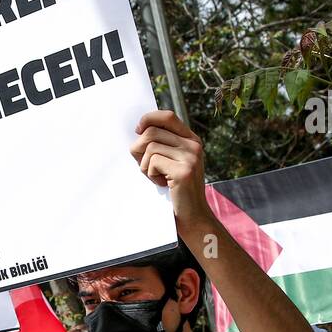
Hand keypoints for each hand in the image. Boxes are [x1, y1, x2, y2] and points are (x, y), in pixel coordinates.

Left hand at [131, 110, 210, 228]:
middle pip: (152, 132)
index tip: (137, 131)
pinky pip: (152, 162)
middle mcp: (193, 145)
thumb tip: (138, 130)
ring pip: (150, 147)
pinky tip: (162, 183)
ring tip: (156, 176)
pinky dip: (150, 175)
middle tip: (145, 166)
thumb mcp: (170, 162)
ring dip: (144, 165)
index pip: (167, 116)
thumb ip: (161, 145)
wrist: (192, 215)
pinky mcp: (183, 171)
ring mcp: (190, 157)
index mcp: (191, 140)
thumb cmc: (175, 189)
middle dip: (139, 149)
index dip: (148, 119)